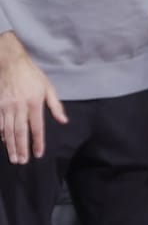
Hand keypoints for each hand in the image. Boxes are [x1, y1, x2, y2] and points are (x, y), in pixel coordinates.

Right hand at [0, 35, 65, 163]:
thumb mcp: (48, 87)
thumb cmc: (31, 75)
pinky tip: (5, 143)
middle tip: (23, 162)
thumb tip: (63, 121)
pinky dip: (1, 134)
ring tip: (14, 158)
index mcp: (34, 103)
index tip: (38, 154)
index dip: (37, 142)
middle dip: (22, 149)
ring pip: (8, 130)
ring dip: (11, 146)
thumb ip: (55, 105)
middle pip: (20, 132)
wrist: (11, 62)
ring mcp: (6, 106)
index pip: (36, 128)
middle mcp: (20, 106)